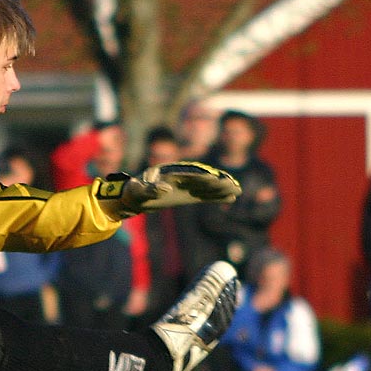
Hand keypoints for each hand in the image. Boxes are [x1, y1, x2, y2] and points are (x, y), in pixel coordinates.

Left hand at [98, 161, 240, 214]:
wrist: (133, 195)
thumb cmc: (134, 191)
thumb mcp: (138, 190)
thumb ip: (151, 189)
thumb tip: (165, 189)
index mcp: (171, 173)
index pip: (190, 174)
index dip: (203, 176)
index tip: (215, 178)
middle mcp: (182, 177)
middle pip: (203, 178)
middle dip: (218, 182)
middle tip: (234, 185)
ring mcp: (186, 185)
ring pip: (207, 186)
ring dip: (221, 188)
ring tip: (237, 190)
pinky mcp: (188, 194)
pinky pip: (205, 194)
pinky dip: (217, 196)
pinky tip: (230, 197)